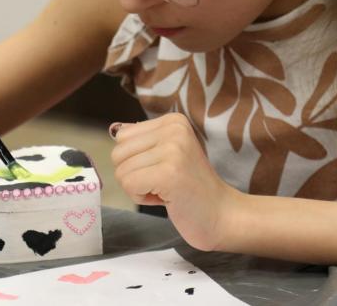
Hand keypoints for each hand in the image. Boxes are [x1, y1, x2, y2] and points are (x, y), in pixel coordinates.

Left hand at [111, 113, 237, 250]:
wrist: (222, 215)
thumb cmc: (190, 188)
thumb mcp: (167, 154)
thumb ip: (143, 140)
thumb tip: (114, 129)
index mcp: (173, 121)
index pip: (122, 137)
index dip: (136, 161)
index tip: (163, 170)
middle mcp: (174, 129)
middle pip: (118, 153)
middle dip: (134, 175)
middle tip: (163, 183)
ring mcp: (173, 150)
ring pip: (121, 171)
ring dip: (138, 188)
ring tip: (166, 189)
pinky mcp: (169, 173)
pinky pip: (129, 185)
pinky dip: (141, 198)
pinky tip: (166, 198)